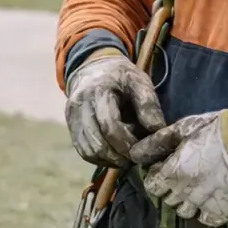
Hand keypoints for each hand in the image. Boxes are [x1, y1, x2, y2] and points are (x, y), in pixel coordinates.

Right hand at [64, 52, 166, 167]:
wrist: (93, 68)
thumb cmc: (121, 77)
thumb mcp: (140, 82)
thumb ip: (148, 104)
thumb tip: (157, 131)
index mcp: (99, 90)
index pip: (109, 125)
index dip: (126, 143)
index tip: (142, 150)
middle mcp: (80, 104)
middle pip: (97, 143)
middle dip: (119, 156)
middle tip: (136, 158)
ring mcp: (72, 117)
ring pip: (88, 151)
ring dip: (110, 159)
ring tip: (126, 156)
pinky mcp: (70, 127)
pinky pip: (83, 151)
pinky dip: (100, 158)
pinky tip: (114, 154)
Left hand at [128, 111, 227, 226]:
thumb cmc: (215, 131)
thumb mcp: (183, 129)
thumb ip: (157, 143)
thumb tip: (135, 154)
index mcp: (171, 174)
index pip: (152, 186)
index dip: (157, 176)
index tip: (166, 168)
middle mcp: (183, 194)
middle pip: (168, 200)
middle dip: (171, 189)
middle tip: (183, 176)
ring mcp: (203, 205)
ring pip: (185, 213)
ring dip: (187, 202)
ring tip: (198, 189)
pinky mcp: (223, 211)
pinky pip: (208, 220)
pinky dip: (206, 213)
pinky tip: (211, 200)